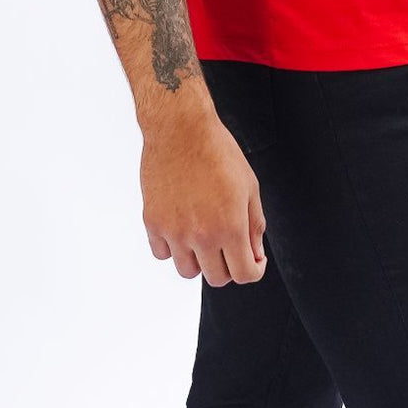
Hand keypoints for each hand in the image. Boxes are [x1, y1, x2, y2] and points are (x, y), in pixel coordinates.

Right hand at [140, 102, 267, 285]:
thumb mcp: (249, 185)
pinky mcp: (153, 223)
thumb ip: (255, 224)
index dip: (253, 270)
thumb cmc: (218, 151)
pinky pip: (162, 253)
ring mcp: (174, 232)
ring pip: (187, 271)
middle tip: (229, 244)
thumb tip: (255, 254)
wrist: (180, 128)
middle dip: (228, 265)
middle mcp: (202, 235)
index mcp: (230, 226)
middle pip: (216, 279)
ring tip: (203, 234)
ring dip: (199, 259)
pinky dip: (172, 247)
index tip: (253, 259)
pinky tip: (181, 225)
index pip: (243, 275)